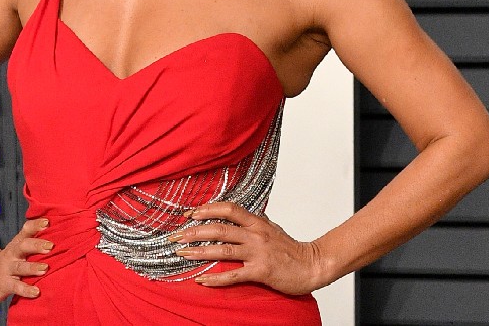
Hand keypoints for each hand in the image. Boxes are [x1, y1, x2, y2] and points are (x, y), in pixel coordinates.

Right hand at [0, 217, 52, 301]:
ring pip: (20, 267)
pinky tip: (36, 292)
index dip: (36, 225)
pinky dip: (26, 290)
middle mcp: (12, 254)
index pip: (26, 231)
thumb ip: (34, 241)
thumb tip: (57, 232)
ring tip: (45, 268)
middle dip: (37, 245)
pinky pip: (16, 287)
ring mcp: (7, 269)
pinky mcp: (5, 284)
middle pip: (23, 246)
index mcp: (18, 243)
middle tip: (50, 246)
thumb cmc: (10, 261)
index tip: (47, 222)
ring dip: (33, 267)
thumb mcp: (19, 248)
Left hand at [170, 202, 327, 294]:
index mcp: (257, 222)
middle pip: (219, 228)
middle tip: (176, 235)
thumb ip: (254, 222)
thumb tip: (237, 216)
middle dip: (194, 231)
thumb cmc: (291, 249)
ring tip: (182, 253)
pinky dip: (215, 278)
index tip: (189, 213)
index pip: (228, 209)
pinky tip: (202, 280)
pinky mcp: (260, 271)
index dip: (207, 209)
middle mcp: (255, 234)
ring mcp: (257, 253)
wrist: (312, 265)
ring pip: (222, 249)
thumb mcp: (271, 229)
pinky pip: (233, 275)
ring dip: (199, 252)